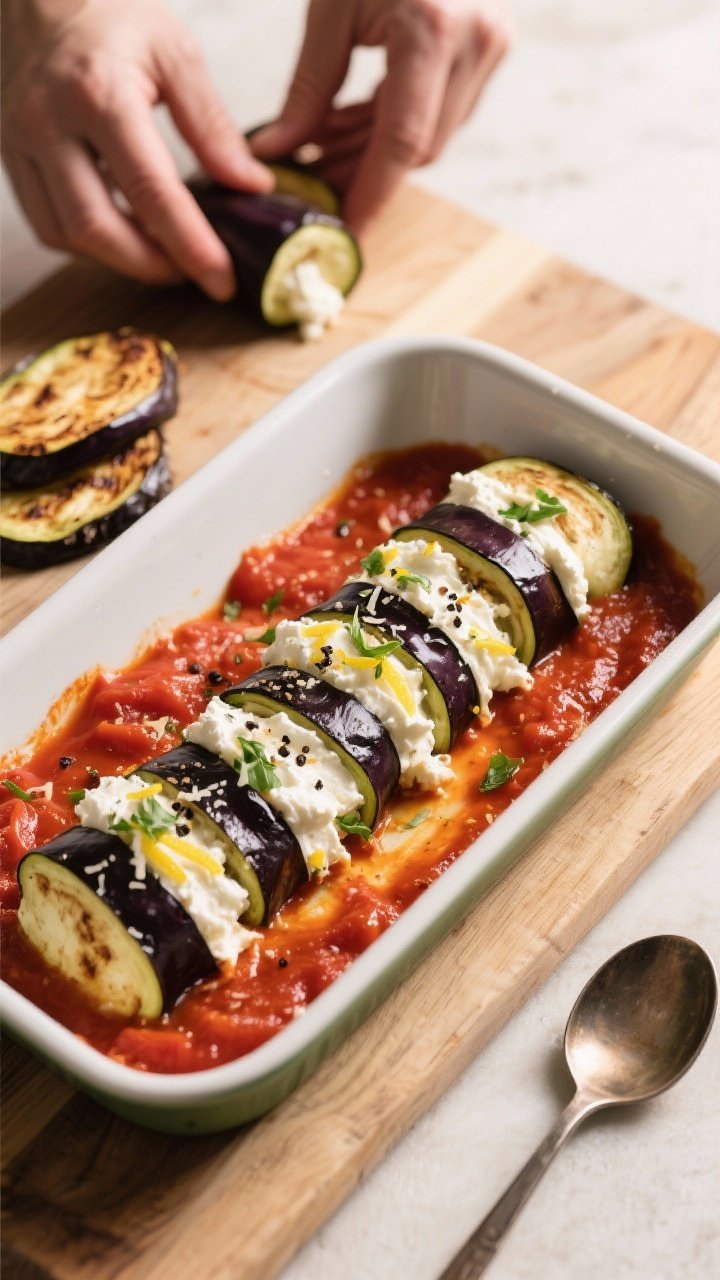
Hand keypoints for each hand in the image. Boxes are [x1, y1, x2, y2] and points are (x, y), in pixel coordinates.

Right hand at [1, 0, 271, 297]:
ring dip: (118, 258)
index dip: (190, 245)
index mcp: (98, 93)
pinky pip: (45, 221)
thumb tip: (250, 186)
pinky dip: (88, 240)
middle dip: (151, 265)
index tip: (221, 278)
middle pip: (98, 227)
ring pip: (65, 234)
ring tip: (163, 254)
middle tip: (194, 274)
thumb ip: (212, 125)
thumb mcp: (174, 53)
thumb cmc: (108, 13)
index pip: (150, 190)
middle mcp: (48, 121)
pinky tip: (124, 232)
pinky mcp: (8, 154)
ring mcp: (19, 141)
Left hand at [251, 0, 513, 232]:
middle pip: (418, 148)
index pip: (401, 144)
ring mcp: (491, 44)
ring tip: (320, 150)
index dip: (371, 196)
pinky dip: (393, 125)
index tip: (343, 233)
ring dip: (374, 153)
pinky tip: (348, 125)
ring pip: (431, 136)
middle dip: (362, 174)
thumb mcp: (330, 7)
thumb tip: (275, 155)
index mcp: (432, 28)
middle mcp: (475, 41)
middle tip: (309, 183)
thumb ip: (307, 90)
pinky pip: (440, 110)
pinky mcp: (491, 45)